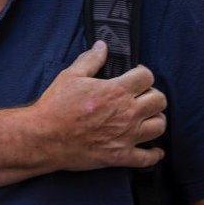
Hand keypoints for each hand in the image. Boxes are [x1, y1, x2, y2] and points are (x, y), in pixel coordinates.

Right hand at [31, 40, 166, 171]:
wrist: (44, 138)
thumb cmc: (56, 106)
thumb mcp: (71, 76)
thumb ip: (91, 59)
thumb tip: (102, 45)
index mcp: (116, 91)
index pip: (147, 76)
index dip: (143, 73)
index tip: (135, 76)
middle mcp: (127, 113)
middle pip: (159, 100)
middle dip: (153, 95)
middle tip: (142, 96)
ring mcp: (126, 136)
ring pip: (159, 126)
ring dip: (156, 120)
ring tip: (147, 118)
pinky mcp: (120, 156)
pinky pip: (147, 158)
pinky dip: (154, 155)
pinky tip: (154, 150)